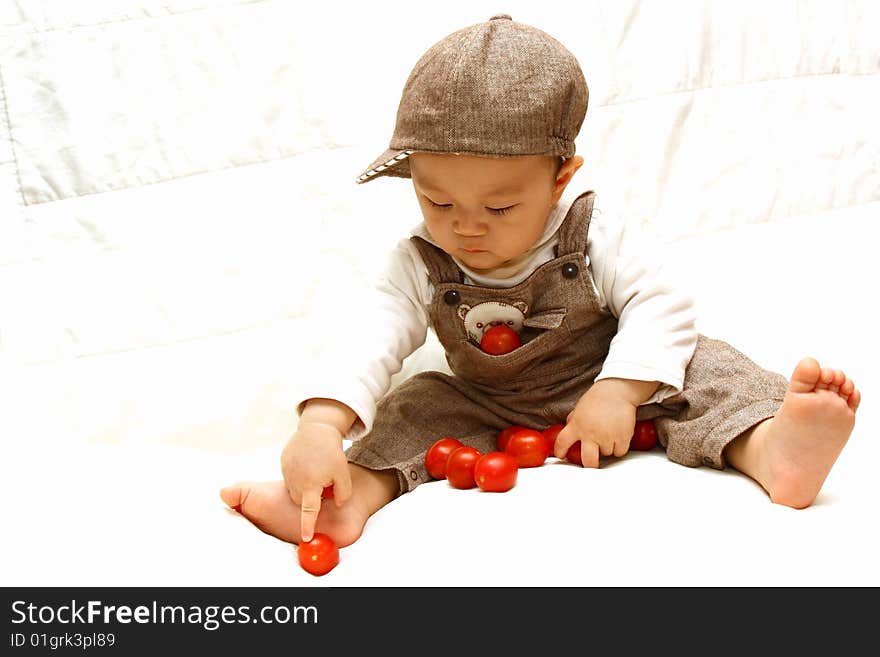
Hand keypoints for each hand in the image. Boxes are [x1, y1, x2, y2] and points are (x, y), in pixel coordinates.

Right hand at [280, 421, 351, 541]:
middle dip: (313, 497)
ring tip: (316, 468)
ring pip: (296, 489)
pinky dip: (299, 474)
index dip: (307, 526)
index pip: (309, 511)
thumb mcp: (343, 474)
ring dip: (305, 485)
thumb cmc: (331, 451)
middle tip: (325, 480)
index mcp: (311, 485)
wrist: (317, 428)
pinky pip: (291, 476)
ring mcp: (286, 472)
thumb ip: (342, 494)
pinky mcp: (283, 463)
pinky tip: (308, 461)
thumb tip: (336, 503)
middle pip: (303, 500)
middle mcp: (295, 481)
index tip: (306, 538)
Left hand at [553, 379, 651, 467]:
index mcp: (576, 425)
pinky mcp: (622, 438)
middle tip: (591, 463)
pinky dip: (620, 447)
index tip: (561, 455)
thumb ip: (573, 422)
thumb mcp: (579, 409)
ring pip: (606, 454)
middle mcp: (590, 434)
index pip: (562, 442)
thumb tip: (567, 433)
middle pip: (588, 461)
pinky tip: (618, 435)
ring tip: (609, 433)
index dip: (560, 451)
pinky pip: (619, 452)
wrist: (617, 391)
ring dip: (607, 448)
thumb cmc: (598, 399)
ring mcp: (606, 437)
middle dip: (589, 465)